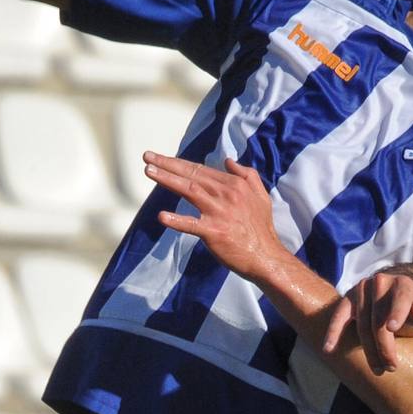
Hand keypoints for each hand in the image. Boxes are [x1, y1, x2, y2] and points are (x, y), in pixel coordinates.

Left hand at [143, 151, 289, 282]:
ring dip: (167, 179)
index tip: (161, 158)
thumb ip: (247, 174)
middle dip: (167, 164)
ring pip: (189, 190)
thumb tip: (228, 161)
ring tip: (149, 171)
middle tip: (147, 157)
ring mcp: (219, 212)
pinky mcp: (214, 232)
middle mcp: (226, 194)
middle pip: (192, 175)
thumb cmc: (261, 227)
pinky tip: (161, 216)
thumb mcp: (261, 195)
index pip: (201, 170)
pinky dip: (176, 220)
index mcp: (234, 185)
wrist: (265, 256)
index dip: (179, 163)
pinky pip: (192, 224)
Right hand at [324, 268, 412, 373]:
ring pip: (361, 324)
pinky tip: (328, 348)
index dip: (396, 312)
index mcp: (403, 284)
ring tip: (377, 368)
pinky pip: (339, 316)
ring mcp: (361, 289)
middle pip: (379, 318)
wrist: (393, 295)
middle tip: (390, 367)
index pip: (401, 299)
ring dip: (367, 349)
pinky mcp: (347, 299)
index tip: (391, 327)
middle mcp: (381, 282)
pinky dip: (333, 332)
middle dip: (384, 345)